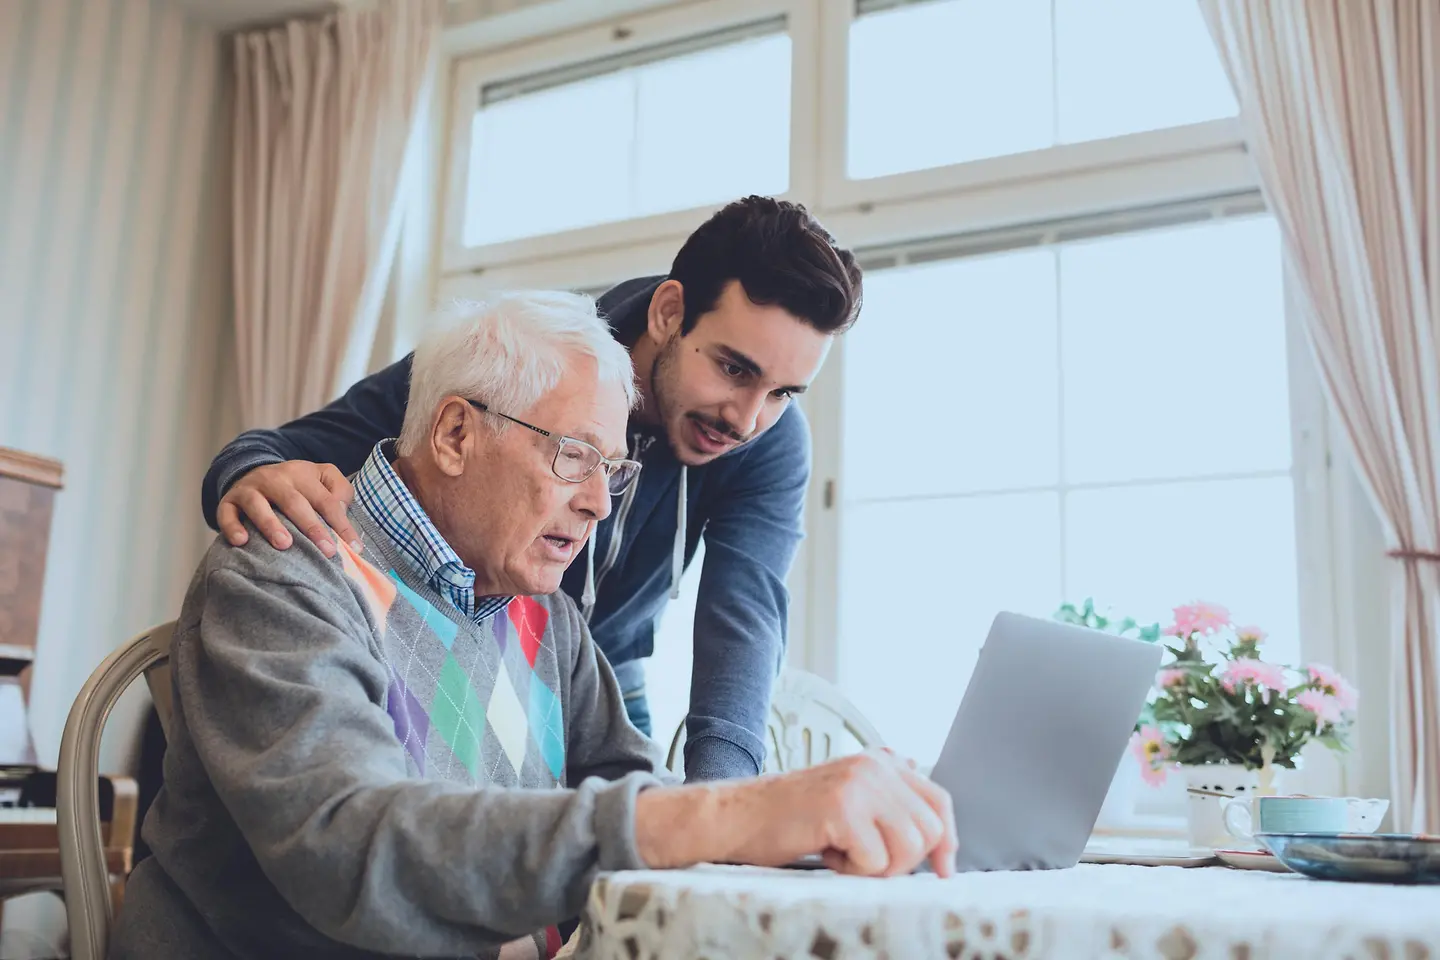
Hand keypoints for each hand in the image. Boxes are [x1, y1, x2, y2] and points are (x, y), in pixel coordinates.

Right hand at [216, 461, 358, 557]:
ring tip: (285, 545)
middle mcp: (275, 479)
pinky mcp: (228, 501)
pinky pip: (226, 513)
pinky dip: (232, 527)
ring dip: (271, 524)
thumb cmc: (297, 485)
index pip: (326, 500)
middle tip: (327, 551)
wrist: (252, 472)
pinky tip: (241, 542)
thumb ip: (340, 491)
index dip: (341, 523)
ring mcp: (249, 489)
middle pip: (294, 502)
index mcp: (302, 474)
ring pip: (258, 505)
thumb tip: (343, 511)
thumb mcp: (322, 478)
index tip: (355, 547)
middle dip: (311, 527)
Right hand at [638, 750, 956, 877]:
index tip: (945, 869)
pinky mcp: (843, 807)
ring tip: (842, 853)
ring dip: (876, 867)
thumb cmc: (790, 818)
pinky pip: (876, 861)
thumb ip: (888, 803)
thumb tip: (939, 835)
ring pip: (909, 848)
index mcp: (880, 762)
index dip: (947, 839)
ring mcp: (860, 783)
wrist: (737, 816)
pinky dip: (852, 871)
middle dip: (903, 860)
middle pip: (929, 830)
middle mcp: (874, 766)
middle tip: (864, 859)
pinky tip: (826, 852)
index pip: (938, 800)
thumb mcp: (848, 799)